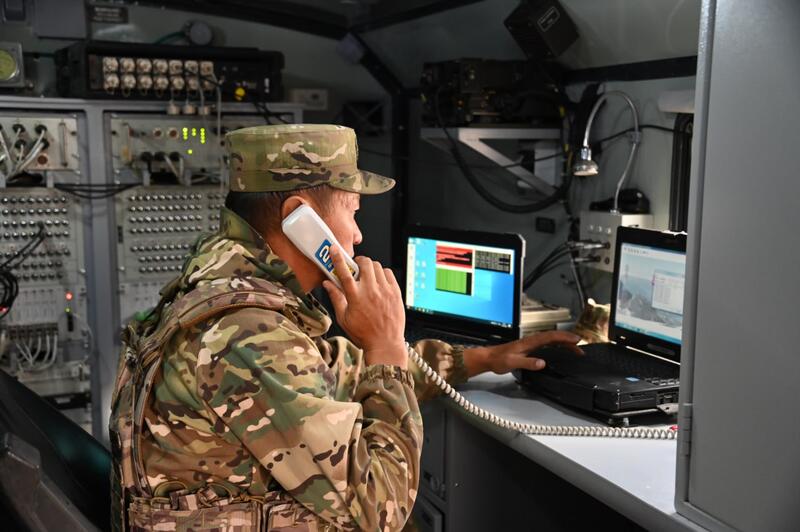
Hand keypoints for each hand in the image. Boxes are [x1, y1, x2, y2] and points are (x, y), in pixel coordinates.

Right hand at [322, 246, 406, 367]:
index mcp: (355, 297)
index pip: (344, 272)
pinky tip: (379, 282)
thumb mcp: (344, 318)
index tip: (334, 250)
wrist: (385, 343)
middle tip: (357, 267)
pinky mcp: (396, 293)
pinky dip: (383, 273)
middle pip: (365, 263)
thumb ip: (336, 298)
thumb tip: (327, 283)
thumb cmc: (364, 334)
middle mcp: (371, 291)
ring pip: (377, 266)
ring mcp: (385, 291)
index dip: (338, 259)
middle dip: (359, 261)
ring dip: (370, 267)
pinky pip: (389, 273)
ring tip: (368, 276)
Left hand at [463, 331, 582, 376]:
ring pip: (550, 340)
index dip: (564, 338)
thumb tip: (542, 363)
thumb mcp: (513, 363)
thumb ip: (528, 363)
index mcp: (529, 342)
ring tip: (575, 348)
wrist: (489, 358)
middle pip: (553, 338)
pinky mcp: (528, 348)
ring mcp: (530, 344)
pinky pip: (546, 344)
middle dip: (568, 340)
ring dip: (563, 343)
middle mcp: (531, 341)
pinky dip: (555, 345)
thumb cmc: (499, 360)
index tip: (575, 340)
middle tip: (580, 346)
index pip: (550, 337)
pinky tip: (559, 350)